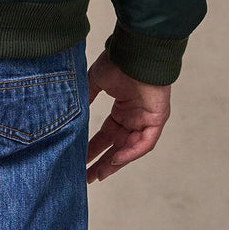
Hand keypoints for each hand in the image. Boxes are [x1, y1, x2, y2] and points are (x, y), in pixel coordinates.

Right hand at [86, 51, 171, 182]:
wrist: (136, 52)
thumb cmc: (118, 62)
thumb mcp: (96, 81)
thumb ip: (87, 96)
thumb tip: (72, 111)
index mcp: (121, 110)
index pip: (106, 135)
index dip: (94, 149)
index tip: (80, 161)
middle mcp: (134, 118)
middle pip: (116, 147)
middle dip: (102, 162)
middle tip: (86, 177)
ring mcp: (146, 121)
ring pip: (130, 149)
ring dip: (114, 163)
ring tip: (97, 175)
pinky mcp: (157, 120)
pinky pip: (144, 143)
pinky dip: (130, 153)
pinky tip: (116, 160)